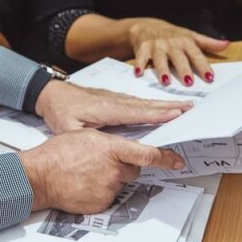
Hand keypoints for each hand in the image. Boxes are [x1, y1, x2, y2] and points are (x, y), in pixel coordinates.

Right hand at [17, 129, 184, 213]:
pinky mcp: (102, 204)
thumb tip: (124, 148)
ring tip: (86, 173)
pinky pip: (109, 196)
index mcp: (112, 149)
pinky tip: (84, 184)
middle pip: (132, 169)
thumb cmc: (58, 153)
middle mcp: (114, 170)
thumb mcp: (86, 136)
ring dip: (110, 179)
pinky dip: (100, 191)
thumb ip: (110, 142)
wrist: (40, 176)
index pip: (147, 154)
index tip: (178, 161)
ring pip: (120, 183)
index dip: (166, 158)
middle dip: (122, 166)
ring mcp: (108, 189)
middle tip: (99, 162)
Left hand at [35, 80, 191, 133]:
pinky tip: (160, 107)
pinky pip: (137, 102)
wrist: (51, 93)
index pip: (137, 113)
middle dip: (169, 107)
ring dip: (164, 104)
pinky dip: (152, 104)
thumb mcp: (68, 129)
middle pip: (146, 105)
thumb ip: (87, 138)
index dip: (158, 114)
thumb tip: (105, 148)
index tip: (177, 114)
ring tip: (183, 107)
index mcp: (106, 109)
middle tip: (191, 108)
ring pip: (143, 102)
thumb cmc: (59, 111)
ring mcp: (114, 98)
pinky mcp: (112, 98)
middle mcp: (114, 101)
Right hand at [128, 19, 229, 86]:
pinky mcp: (142, 49)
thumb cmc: (171, 34)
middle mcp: (171, 44)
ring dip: (162, 70)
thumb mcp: (190, 36)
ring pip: (160, 59)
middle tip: (188, 81)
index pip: (196, 55)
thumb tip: (226, 44)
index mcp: (185, 41)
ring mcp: (156, 46)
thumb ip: (208, 43)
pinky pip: (140, 58)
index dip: (203, 66)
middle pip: (178, 57)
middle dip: (183, 68)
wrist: (146, 26)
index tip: (209, 76)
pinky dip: (139, 65)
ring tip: (165, 81)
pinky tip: (138, 73)